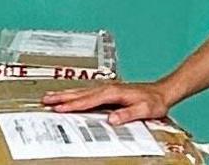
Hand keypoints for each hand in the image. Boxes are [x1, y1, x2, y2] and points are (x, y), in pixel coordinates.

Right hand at [41, 82, 174, 125]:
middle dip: (62, 97)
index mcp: (114, 93)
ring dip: (65, 94)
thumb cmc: (154, 101)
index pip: (89, 100)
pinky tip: (69, 97)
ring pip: (82, 91)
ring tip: (50, 96)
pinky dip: (75, 94)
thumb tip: (111, 119)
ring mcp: (107, 88)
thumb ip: (128, 114)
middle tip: (45, 99)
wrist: (162, 92)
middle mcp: (108, 88)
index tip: (59, 108)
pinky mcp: (108, 91)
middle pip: (80, 93)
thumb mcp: (145, 110)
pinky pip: (87, 92)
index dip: (73, 105)